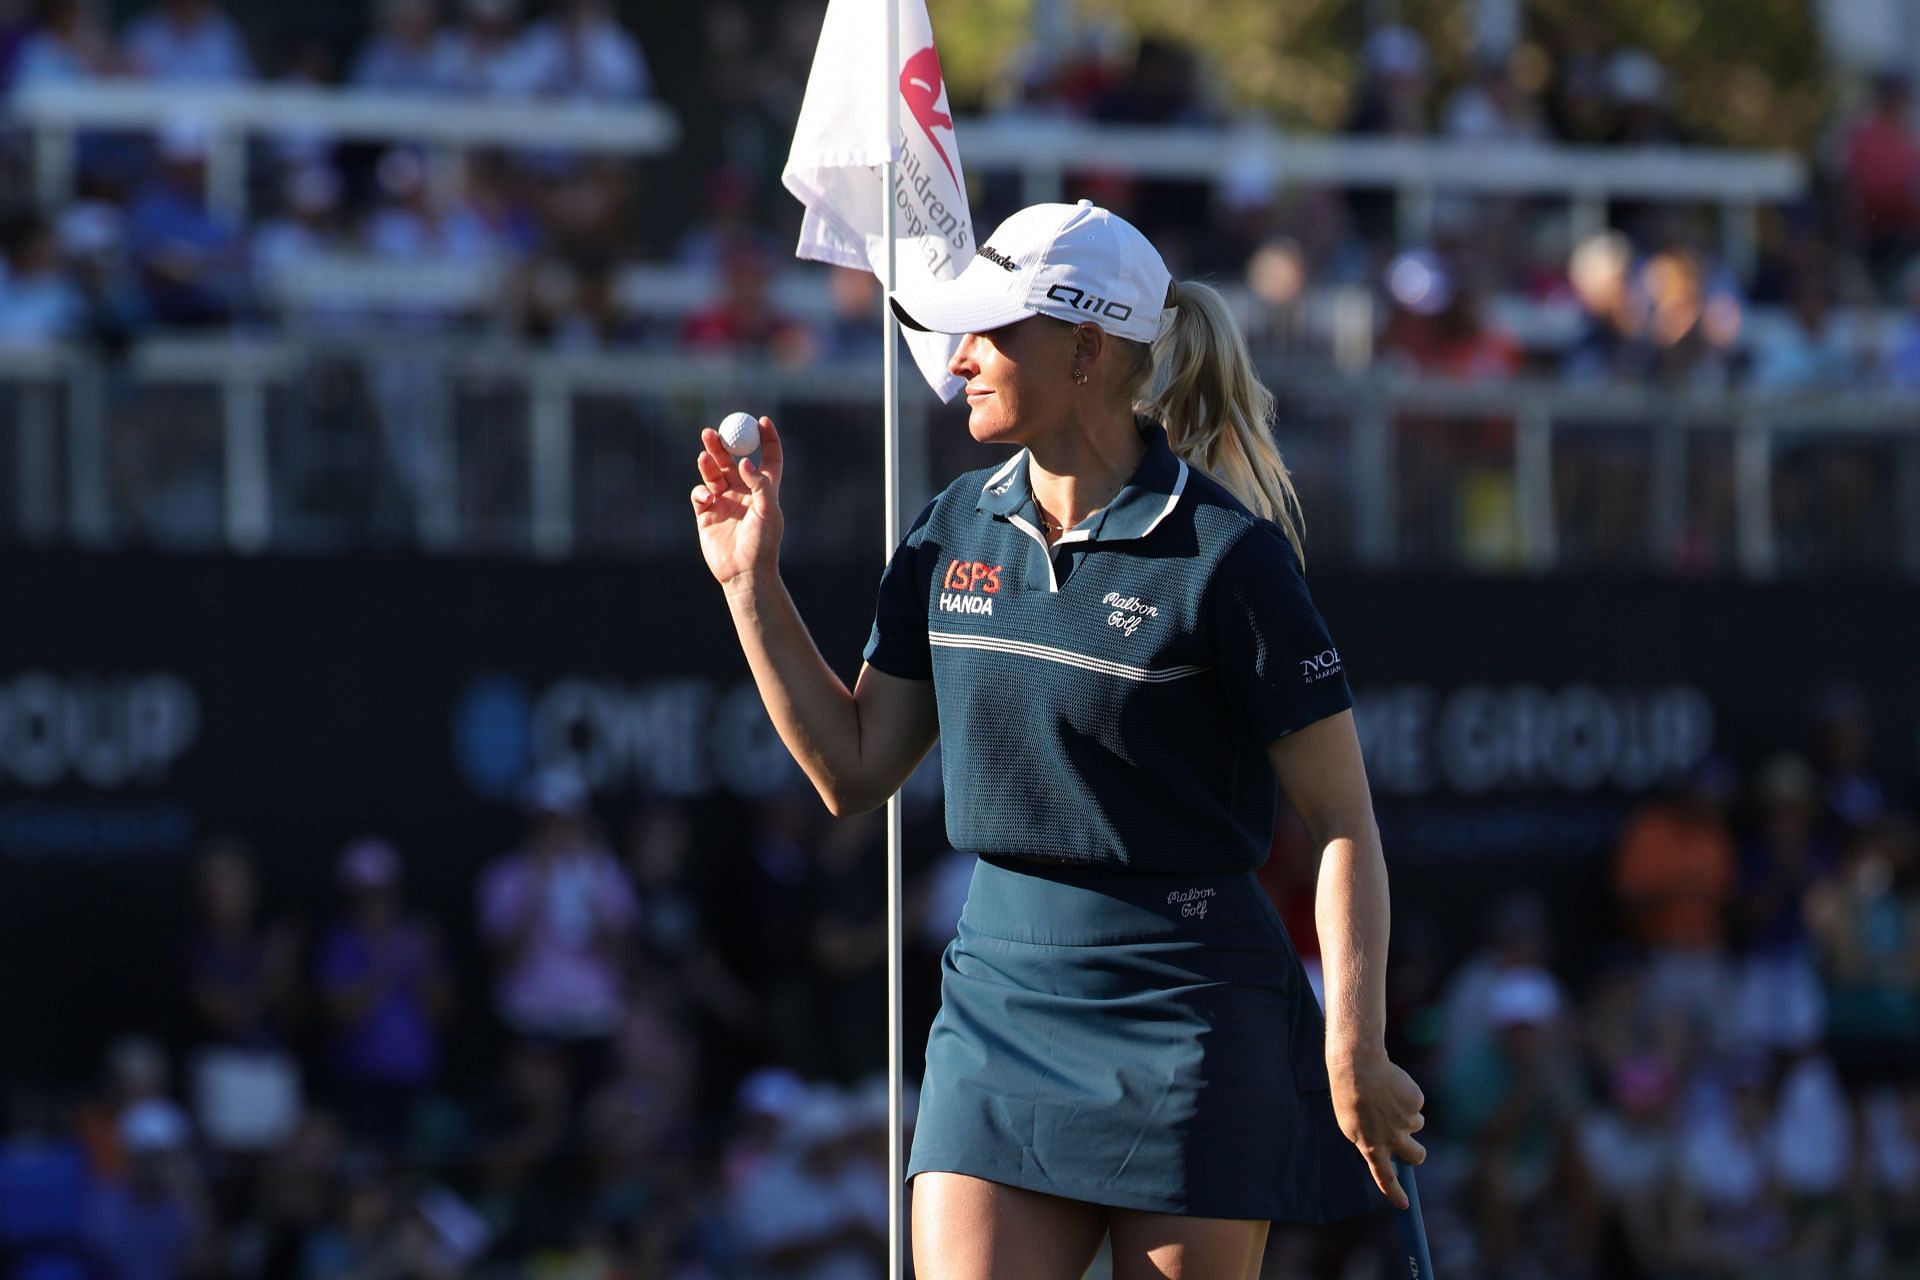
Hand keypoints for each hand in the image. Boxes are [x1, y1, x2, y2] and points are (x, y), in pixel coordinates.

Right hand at [690, 417, 783, 590]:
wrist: (743, 573)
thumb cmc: (762, 544)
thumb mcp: (768, 512)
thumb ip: (760, 485)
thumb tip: (745, 462)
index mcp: (764, 489)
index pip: (768, 457)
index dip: (766, 439)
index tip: (760, 420)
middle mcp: (743, 492)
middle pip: (732, 460)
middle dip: (722, 444)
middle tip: (712, 432)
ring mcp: (724, 501)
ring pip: (713, 473)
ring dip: (707, 462)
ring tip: (704, 456)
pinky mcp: (706, 514)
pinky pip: (699, 494)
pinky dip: (700, 491)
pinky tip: (707, 499)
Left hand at [1327, 1048, 1426, 1208]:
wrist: (1357, 1065)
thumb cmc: (1349, 1095)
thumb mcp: (1352, 1126)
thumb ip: (1370, 1143)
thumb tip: (1388, 1156)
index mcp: (1372, 1146)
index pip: (1386, 1178)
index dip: (1396, 1193)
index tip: (1404, 1205)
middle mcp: (1393, 1138)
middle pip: (1417, 1156)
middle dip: (1416, 1153)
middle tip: (1408, 1143)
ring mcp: (1406, 1121)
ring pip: (1416, 1124)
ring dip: (1405, 1115)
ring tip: (1385, 1098)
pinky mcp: (1415, 1102)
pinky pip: (1416, 1105)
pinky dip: (1407, 1097)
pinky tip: (1391, 1085)